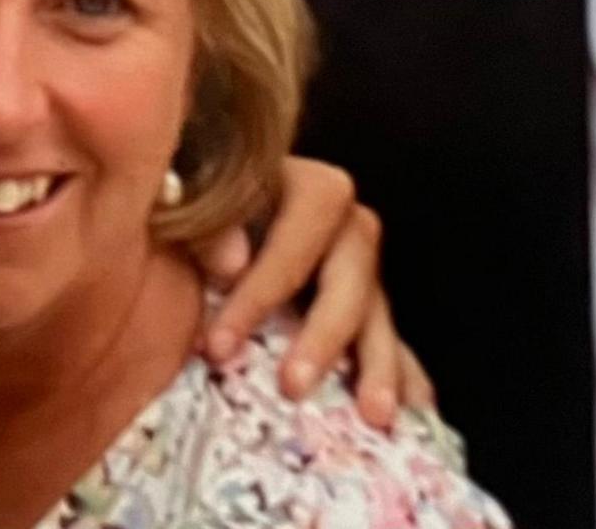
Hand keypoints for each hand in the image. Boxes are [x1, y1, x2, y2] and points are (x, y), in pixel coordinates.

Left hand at [193, 156, 436, 428]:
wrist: (194, 233)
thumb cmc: (183, 211)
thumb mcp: (181, 205)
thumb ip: (200, 221)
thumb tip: (231, 261)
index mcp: (296, 182)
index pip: (303, 218)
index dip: (266, 282)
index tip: (220, 345)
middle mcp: (337, 221)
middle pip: (354, 264)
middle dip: (325, 330)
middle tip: (293, 387)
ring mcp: (355, 266)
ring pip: (378, 307)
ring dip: (378, 361)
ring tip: (374, 413)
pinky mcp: (363, 307)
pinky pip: (392, 338)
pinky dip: (403, 371)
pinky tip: (414, 407)